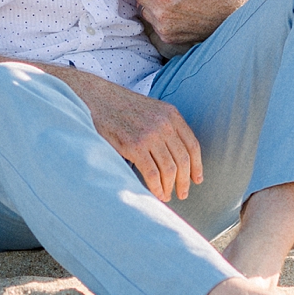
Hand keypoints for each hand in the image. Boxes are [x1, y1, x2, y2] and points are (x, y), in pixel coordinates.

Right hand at [72, 74, 203, 201]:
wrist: (96, 98)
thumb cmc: (121, 107)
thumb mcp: (151, 110)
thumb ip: (165, 127)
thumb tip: (175, 157)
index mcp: (171, 114)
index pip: (192, 145)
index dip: (197, 166)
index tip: (197, 179)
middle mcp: (164, 124)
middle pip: (183, 160)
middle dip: (184, 181)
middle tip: (182, 194)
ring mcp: (150, 135)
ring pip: (169, 169)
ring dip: (170, 187)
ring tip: (167, 196)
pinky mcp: (134, 145)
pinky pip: (151, 173)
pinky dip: (156, 187)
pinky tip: (156, 193)